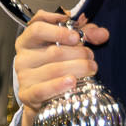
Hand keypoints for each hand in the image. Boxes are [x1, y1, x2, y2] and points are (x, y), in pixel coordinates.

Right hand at [12, 11, 108, 125]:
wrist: (42, 97)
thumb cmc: (54, 66)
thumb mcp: (68, 45)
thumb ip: (85, 34)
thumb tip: (102, 34)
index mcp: (28, 40)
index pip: (37, 28)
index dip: (58, 31)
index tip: (76, 37)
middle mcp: (22, 57)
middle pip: (53, 51)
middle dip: (79, 53)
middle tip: (91, 56)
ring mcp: (23, 76)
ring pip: (54, 70)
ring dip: (78, 68)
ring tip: (90, 69)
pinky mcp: (27, 94)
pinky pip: (42, 89)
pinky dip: (58, 85)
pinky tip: (72, 82)